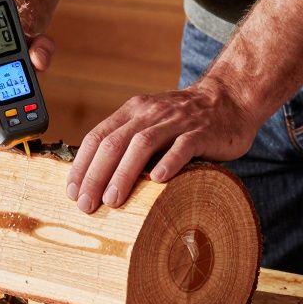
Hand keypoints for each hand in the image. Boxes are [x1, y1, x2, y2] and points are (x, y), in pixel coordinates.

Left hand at [65, 78, 259, 212]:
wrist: (230, 99)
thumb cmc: (184, 121)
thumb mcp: (150, 124)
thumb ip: (128, 142)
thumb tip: (97, 179)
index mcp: (133, 111)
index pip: (98, 137)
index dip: (82, 164)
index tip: (72, 192)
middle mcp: (150, 113)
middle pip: (115, 143)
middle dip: (96, 175)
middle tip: (86, 204)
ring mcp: (177, 121)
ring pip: (143, 144)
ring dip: (124, 173)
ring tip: (113, 199)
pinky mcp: (203, 132)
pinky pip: (183, 146)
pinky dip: (169, 162)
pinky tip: (158, 180)